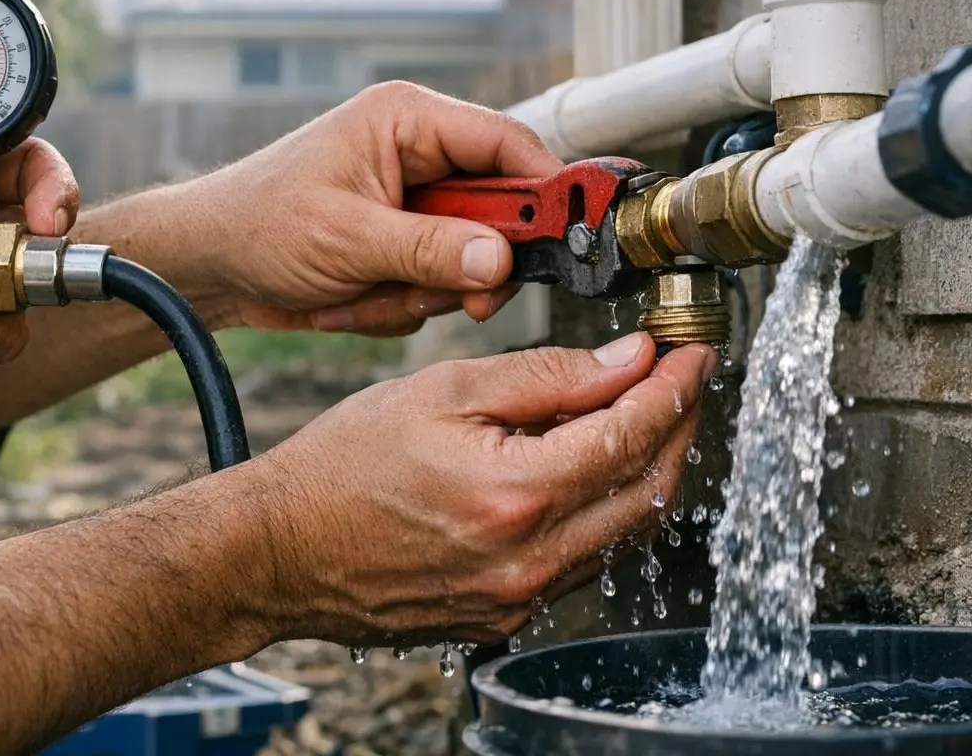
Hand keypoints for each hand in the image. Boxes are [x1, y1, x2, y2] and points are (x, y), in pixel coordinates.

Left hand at [181, 80, 561, 335]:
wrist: (209, 263)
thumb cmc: (257, 224)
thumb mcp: (346, 238)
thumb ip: (429, 249)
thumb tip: (499, 262)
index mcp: (408, 122)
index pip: (508, 144)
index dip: (545, 192)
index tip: (567, 238)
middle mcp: (418, 155)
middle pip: (498, 211)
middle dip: (468, 265)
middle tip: (456, 296)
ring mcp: (412, 205)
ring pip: (469, 261)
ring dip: (421, 292)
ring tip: (363, 291)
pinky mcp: (402, 246)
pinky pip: (437, 286)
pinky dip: (397, 305)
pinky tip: (348, 299)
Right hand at [246, 333, 714, 645]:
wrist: (281, 549)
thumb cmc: (343, 464)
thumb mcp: (441, 391)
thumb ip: (543, 375)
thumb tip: (624, 361)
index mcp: (516, 492)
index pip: (631, 434)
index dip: (673, 388)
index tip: (690, 354)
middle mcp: (528, 559)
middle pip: (649, 492)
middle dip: (679, 429)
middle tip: (681, 383)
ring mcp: (518, 598)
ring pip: (625, 536)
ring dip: (649, 474)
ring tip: (644, 421)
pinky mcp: (503, 617)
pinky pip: (584, 565)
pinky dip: (605, 515)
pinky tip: (589, 475)